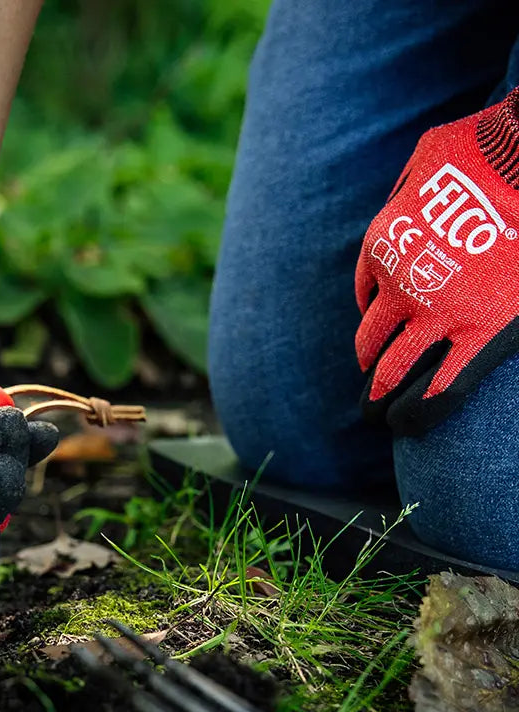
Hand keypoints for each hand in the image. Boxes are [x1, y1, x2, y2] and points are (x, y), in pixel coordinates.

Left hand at [355, 88, 518, 433]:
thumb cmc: (487, 143)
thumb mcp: (429, 152)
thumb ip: (411, 183)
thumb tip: (410, 192)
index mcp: (381, 246)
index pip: (366, 291)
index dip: (373, 309)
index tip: (382, 323)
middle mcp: (399, 286)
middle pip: (370, 338)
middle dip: (369, 361)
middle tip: (370, 382)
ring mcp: (438, 314)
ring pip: (394, 368)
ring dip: (381, 394)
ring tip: (379, 413)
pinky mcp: (482, 332)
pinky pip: (442, 385)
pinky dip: (423, 409)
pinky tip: (412, 425)